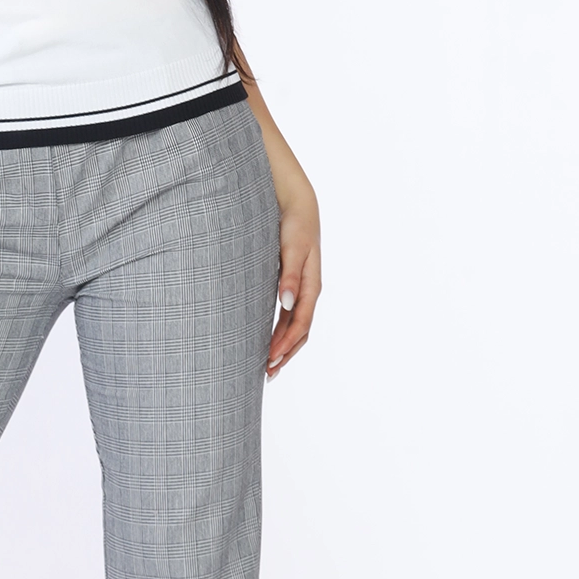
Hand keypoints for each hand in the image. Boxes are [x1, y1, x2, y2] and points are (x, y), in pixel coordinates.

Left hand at [266, 179, 320, 381]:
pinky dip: (279, 332)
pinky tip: (267, 341)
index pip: (300, 323)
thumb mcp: (292, 247)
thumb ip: (289, 274)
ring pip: (294, 327)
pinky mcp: (291, 284)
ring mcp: (300, 289)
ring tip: (267, 366)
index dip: (286, 344)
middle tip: (266, 373)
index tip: (269, 359)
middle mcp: (308, 291)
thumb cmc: (295, 224)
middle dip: (285, 354)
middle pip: (300, 331)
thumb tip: (287, 303)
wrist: (297, 204)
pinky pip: (288, 316)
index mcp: (311, 285)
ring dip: (282, 347)